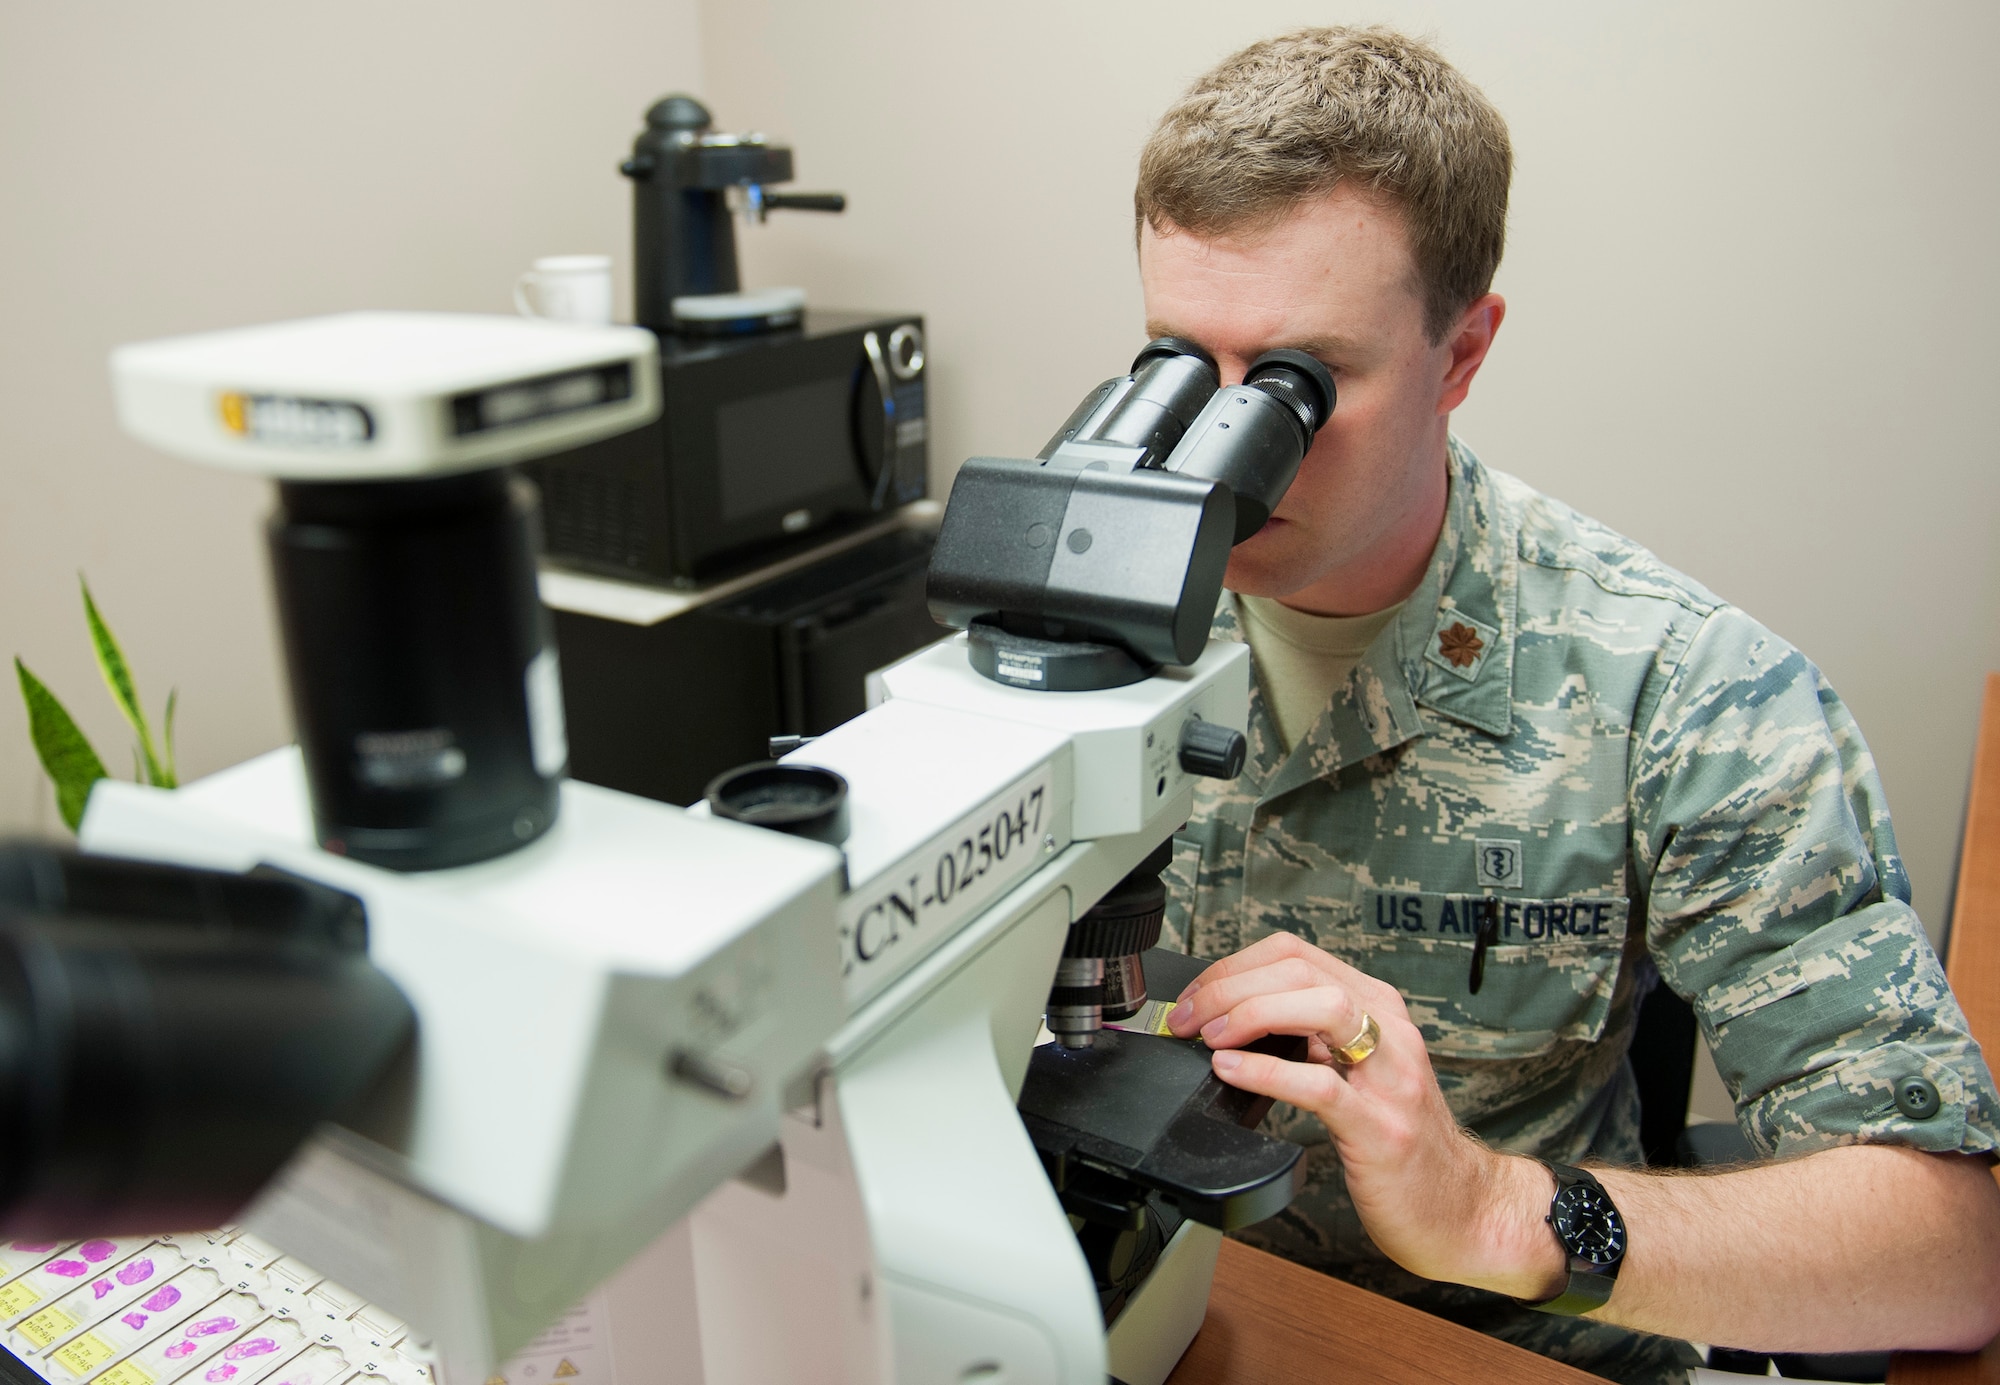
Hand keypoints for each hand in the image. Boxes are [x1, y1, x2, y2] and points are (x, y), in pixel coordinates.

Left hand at [1166, 932, 1564, 1297]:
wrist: (1461, 1209)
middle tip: (1187, 1016)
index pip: (1295, 954)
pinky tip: (1232, 1070)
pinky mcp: (1381, 1129)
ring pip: (1320, 1008)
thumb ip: (1312, 1039)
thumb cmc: (1401, 1142)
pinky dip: (1268, 1071)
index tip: (1196, 995)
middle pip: (1300, 971)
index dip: (1234, 966)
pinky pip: (1320, 1086)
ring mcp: (1389, 1079)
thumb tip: (1236, 1018)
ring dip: (1250, 1013)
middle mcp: (1388, 1031)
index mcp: (1376, 1009)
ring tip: (1209, 1036)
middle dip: (1229, 986)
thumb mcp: (1356, 1070)